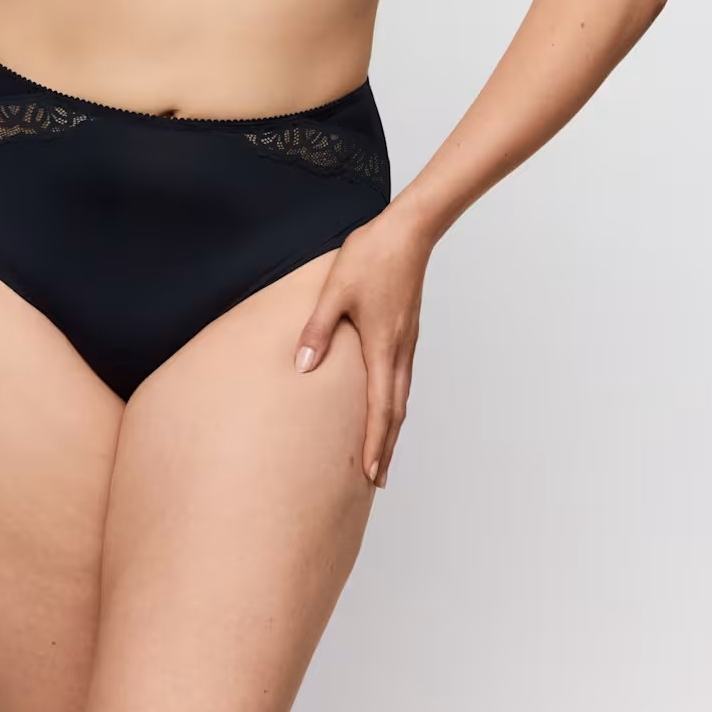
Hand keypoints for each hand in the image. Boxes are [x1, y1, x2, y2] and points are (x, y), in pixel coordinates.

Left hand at [293, 203, 431, 488]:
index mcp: (382, 347)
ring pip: (402, 396)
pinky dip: (395, 402)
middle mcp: (399, 351)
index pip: (380, 409)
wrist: (408, 232)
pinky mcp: (406, 330)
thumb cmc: (371, 257)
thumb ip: (317, 331)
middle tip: (377, 479)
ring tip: (382, 450)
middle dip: (386, 447)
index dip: (374, 444)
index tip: (371, 475)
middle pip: (396, 412)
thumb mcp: (334, 292)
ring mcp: (406, 342)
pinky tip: (387, 402)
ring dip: (392, 427)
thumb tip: (303, 368)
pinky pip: (403, 378)